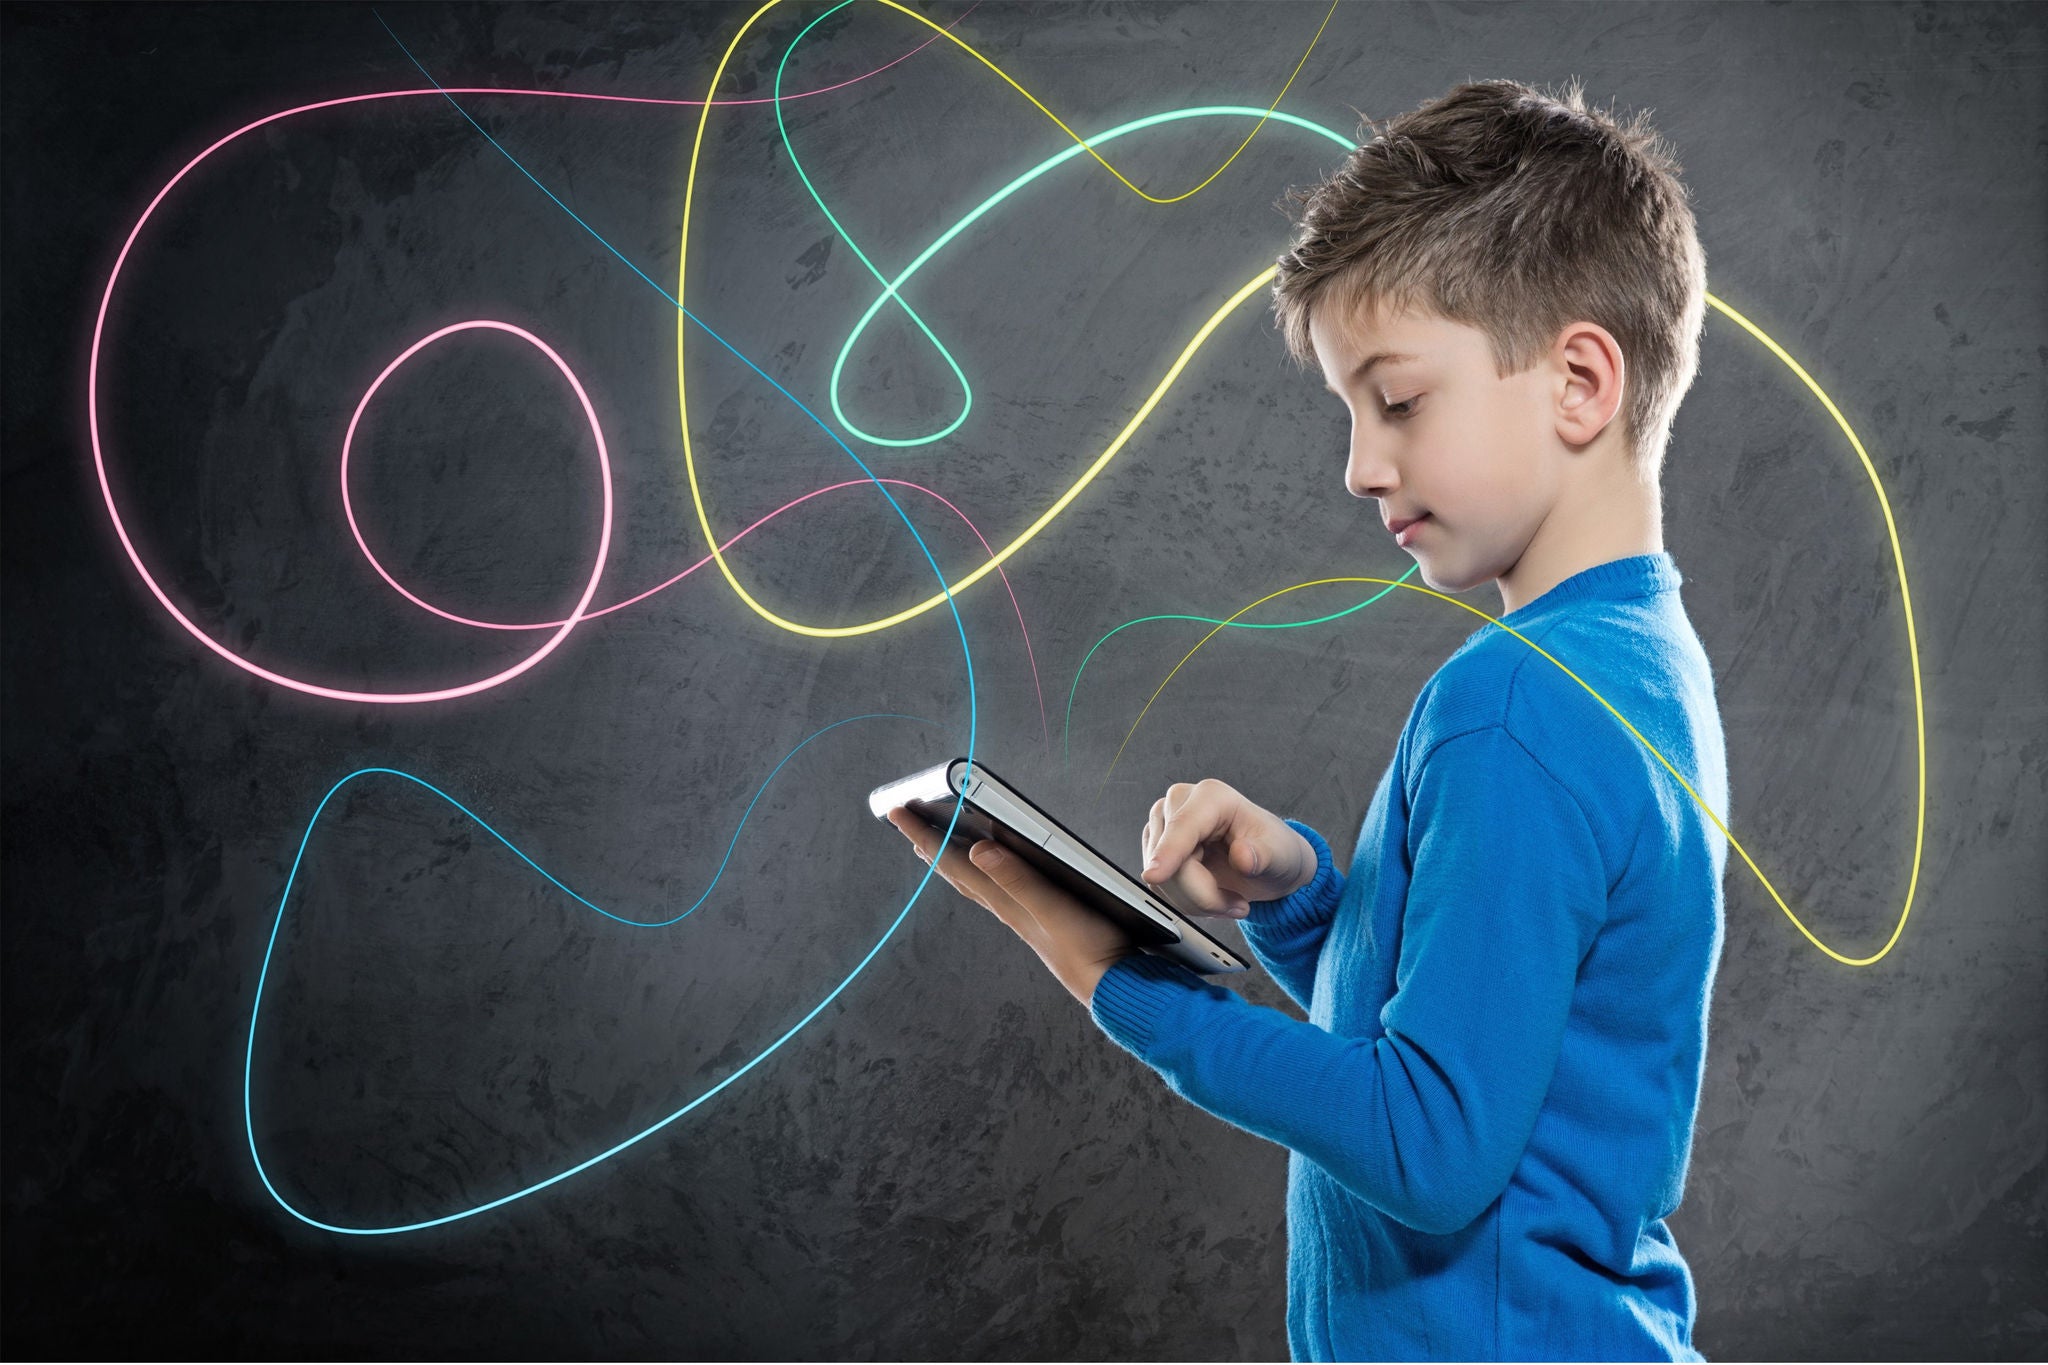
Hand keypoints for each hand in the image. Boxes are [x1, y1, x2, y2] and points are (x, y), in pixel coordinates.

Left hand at [885, 806, 1141, 1006]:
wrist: (1113, 989)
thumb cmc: (1089, 950)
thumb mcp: (1054, 909)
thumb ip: (1018, 879)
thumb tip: (978, 848)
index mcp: (1005, 899)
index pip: (954, 861)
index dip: (925, 835)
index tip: (895, 812)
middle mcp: (1006, 906)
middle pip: (957, 871)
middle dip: (931, 845)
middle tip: (905, 822)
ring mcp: (1021, 914)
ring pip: (975, 881)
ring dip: (952, 859)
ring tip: (935, 846)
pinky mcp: (1038, 919)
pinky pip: (996, 890)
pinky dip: (982, 874)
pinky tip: (989, 874)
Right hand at [1138, 778, 1316, 918]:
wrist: (1268, 864)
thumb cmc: (1274, 851)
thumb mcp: (1281, 855)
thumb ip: (1263, 856)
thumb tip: (1243, 856)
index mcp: (1212, 796)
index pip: (1182, 827)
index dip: (1168, 853)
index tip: (1155, 876)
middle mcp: (1182, 804)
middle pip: (1170, 861)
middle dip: (1203, 895)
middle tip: (1237, 904)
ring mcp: (1165, 826)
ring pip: (1162, 879)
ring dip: (1196, 902)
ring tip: (1227, 898)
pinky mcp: (1156, 848)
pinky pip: (1160, 888)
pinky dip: (1187, 902)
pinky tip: (1210, 895)